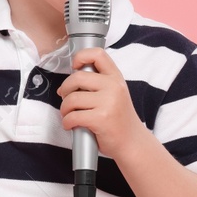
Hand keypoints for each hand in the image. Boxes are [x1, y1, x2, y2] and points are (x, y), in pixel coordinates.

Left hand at [57, 47, 145, 162]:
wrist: (132, 142)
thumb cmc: (119, 119)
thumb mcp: (115, 93)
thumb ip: (98, 83)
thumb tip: (68, 82)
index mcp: (116, 77)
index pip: (97, 54)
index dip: (81, 56)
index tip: (75, 67)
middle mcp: (113, 87)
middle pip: (77, 77)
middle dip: (65, 89)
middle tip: (66, 98)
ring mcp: (108, 102)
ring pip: (72, 99)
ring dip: (64, 109)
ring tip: (68, 114)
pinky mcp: (101, 119)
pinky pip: (73, 116)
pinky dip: (66, 122)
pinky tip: (71, 125)